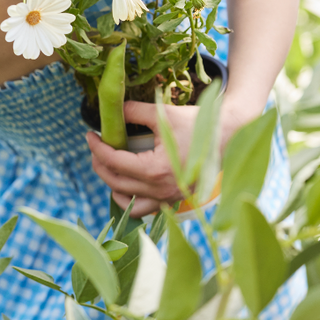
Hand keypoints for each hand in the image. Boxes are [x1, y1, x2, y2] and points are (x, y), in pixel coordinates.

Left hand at [86, 98, 249, 216]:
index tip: (89, 135)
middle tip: (96, 147)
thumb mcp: (163, 113)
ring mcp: (169, 198)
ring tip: (109, 166)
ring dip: (113, 186)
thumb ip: (134, 112)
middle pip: (116, 182)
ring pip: (128, 203)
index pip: (114, 162)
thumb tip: (112, 110)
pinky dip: (131, 200)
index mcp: (156, 170)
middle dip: (100, 164)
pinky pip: (145, 210)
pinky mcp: (175, 199)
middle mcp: (161, 190)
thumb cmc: (198, 123)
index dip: (97, 148)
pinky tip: (127, 184)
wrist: (229, 135)